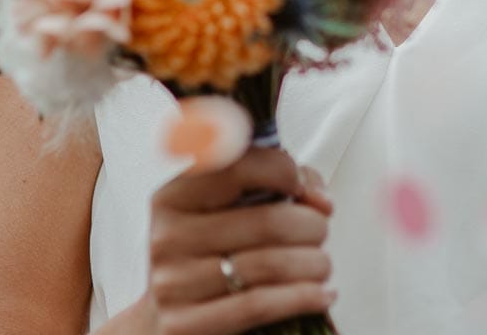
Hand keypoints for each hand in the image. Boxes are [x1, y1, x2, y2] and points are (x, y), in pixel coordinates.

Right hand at [145, 145, 334, 334]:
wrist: (164, 318)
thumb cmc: (207, 256)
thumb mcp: (226, 211)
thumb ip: (275, 185)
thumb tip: (319, 200)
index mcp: (173, 197)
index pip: (234, 168)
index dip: (281, 170)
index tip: (301, 185)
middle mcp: (168, 236)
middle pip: (265, 222)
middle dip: (310, 225)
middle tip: (320, 231)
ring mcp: (174, 283)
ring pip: (268, 265)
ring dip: (313, 263)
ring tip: (322, 264)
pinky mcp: (185, 324)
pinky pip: (259, 305)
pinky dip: (302, 297)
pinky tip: (320, 294)